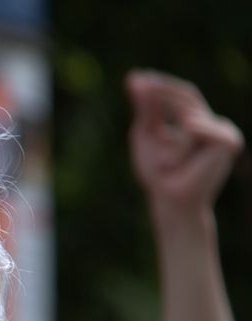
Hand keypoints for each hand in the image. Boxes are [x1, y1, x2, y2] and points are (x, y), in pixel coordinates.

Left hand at [126, 70, 243, 210]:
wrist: (170, 201)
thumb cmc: (158, 174)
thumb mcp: (145, 137)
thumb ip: (145, 110)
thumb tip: (135, 79)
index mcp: (195, 121)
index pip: (181, 94)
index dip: (159, 85)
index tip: (135, 77)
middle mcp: (212, 123)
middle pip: (186, 96)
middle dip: (159, 92)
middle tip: (136, 85)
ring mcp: (223, 130)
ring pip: (187, 117)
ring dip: (168, 143)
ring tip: (165, 165)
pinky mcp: (228, 140)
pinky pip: (195, 129)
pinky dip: (180, 147)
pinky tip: (176, 164)